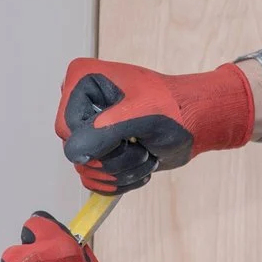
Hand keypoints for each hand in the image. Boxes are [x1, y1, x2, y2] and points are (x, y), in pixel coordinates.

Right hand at [58, 59, 255, 192]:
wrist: (195, 123)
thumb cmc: (175, 108)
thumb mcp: (141, 114)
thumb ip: (105, 131)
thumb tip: (74, 153)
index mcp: (82, 80)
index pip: (66, 128)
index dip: (94, 142)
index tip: (127, 135)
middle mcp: (79, 103)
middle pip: (75, 152)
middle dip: (113, 158)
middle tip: (140, 145)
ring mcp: (88, 128)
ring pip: (86, 171)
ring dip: (121, 171)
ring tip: (144, 153)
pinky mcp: (99, 150)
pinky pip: (95, 181)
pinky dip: (122, 180)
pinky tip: (141, 164)